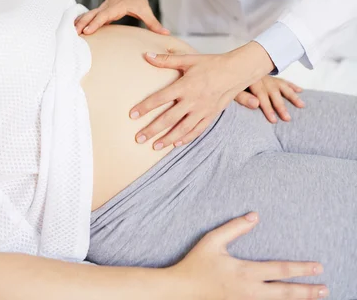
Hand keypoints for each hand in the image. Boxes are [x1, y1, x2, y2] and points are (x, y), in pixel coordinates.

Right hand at [75, 0, 169, 35]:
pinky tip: (72, 28)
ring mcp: (101, 8)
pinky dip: (79, 21)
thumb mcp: (145, 10)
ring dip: (79, 22)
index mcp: (117, 6)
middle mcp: (106, 7)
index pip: (105, 15)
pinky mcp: (98, 11)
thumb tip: (166, 34)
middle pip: (92, 15)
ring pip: (87, 14)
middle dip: (83, 23)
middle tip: (75, 33)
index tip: (88, 30)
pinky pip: (87, 16)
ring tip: (70, 32)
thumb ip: (154, 23)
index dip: (96, 22)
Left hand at [130, 42, 273, 150]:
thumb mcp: (188, 59)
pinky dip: (186, 138)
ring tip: (154, 146)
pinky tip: (176, 144)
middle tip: (138, 138)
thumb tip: (146, 55)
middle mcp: (193, 100)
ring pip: (182, 129)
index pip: (160, 98)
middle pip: (168, 118)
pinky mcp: (211, 115)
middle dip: (152, 129)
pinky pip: (197, 130)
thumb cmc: (211, 63)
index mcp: (185, 85)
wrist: (236, 71)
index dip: (145, 107)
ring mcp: (203, 110)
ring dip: (167, 139)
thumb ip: (166, 60)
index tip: (132, 115)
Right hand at [172, 213, 327, 299]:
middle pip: (286, 293)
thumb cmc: (196, 263)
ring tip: (315, 297)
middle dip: (307, 291)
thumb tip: (254, 216)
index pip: (280, 270)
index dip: (301, 269)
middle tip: (325, 288)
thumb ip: (234, 228)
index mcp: (245, 272)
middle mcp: (250, 291)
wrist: (181, 292)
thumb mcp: (212, 240)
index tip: (318, 267)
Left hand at [235, 76, 303, 123]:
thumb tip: (256, 104)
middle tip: (288, 118)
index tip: (274, 120)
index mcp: (251, 81)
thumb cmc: (230, 82)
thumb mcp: (231, 90)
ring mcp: (266, 77)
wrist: (230, 68)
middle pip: (273, 92)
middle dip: (281, 105)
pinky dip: (291, 86)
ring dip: (291, 95)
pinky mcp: (269, 76)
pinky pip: (282, 80)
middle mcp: (261, 78)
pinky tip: (300, 90)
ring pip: (281, 86)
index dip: (268, 108)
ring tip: (301, 105)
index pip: (261, 95)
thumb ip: (243, 98)